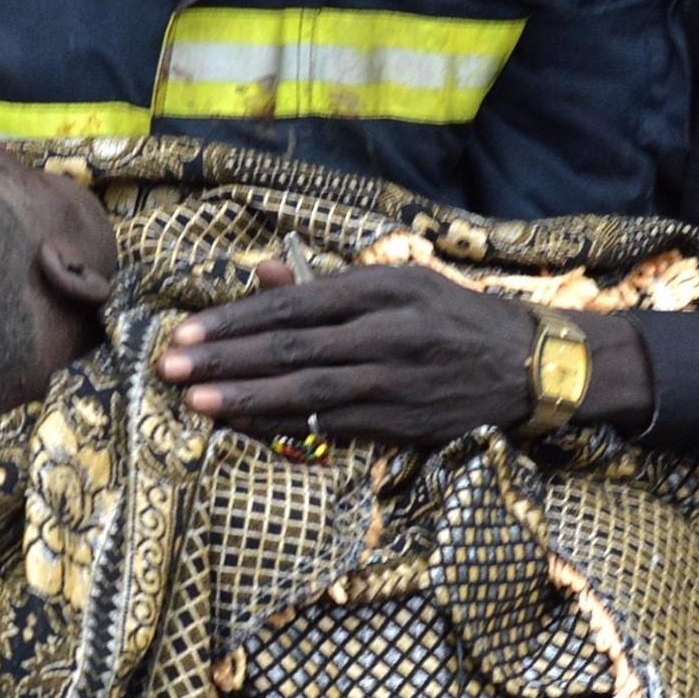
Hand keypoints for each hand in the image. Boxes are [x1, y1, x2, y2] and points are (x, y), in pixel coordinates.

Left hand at [156, 261, 538, 445]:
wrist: (530, 367)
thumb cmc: (454, 318)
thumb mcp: (399, 283)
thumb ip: (326, 281)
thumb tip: (259, 270)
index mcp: (384, 287)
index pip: (294, 302)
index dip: (237, 319)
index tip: (188, 330)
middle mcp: (389, 331)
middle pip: (292, 346)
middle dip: (225, 358)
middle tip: (168, 365)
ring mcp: (396, 380)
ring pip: (307, 390)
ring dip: (245, 397)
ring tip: (194, 399)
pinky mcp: (403, 423)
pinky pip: (332, 427)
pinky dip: (284, 428)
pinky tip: (244, 428)